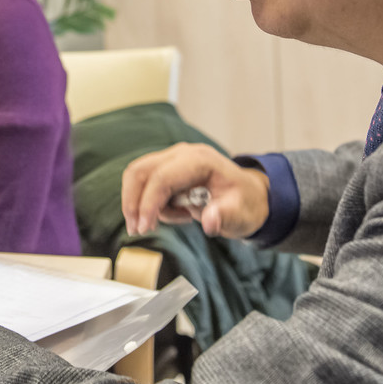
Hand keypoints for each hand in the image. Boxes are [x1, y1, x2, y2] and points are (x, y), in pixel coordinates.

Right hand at [121, 142, 269, 238]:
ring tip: (162, 223)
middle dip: (133, 202)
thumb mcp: (241, 214)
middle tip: (137, 230)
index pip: (162, 178)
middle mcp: (182, 154)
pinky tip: (173, 214)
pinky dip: (147, 202)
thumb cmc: (245, 204)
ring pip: (137, 176)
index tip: (145, 228)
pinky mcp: (167, 168)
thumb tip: (210, 221)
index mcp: (200, 160)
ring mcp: (172, 158)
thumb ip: (224, 216)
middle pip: (140, 171)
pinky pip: (145, 183)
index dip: (148, 203)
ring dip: (137, 203)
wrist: (249, 196)